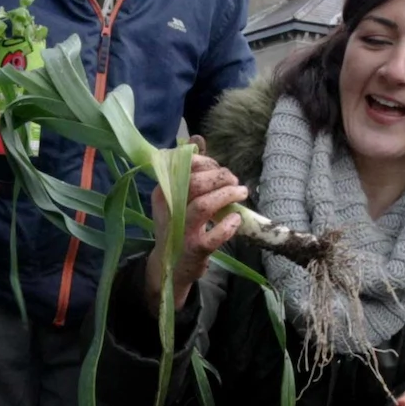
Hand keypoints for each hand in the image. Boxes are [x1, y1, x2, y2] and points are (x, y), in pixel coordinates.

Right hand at [145, 155, 248, 313]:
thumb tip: (197, 139)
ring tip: (241, 193)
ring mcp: (182, 231)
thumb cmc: (178, 225)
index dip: (207, 163)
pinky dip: (229, 226)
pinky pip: (215, 236)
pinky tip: (236, 219)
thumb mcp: (178, 196)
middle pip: (196, 183)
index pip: (184, 167)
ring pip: (204, 206)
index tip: (219, 169)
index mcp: (163, 193)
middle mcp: (170, 210)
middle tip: (235, 181)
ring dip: (227, 195)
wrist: (170, 266)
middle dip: (220, 177)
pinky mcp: (195, 250)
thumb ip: (189, 168)